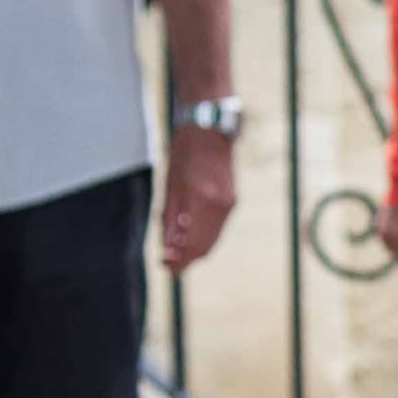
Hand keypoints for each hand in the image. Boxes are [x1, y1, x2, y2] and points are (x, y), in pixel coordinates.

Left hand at [161, 124, 241, 274]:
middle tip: (169, 264)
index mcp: (198, 198)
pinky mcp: (233, 202)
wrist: (209, 132)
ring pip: (213, 240)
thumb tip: (169, 248)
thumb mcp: (170, 186)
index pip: (190, 243)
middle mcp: (218, 204)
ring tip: (177, 252)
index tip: (165, 266)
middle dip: (186, 260)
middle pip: (204, 246)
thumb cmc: (183, 154)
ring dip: (195, 250)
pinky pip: (218, 229)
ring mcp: (229, 204)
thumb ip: (170, 218)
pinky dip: (205, 237)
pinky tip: (190, 236)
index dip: (178, 260)